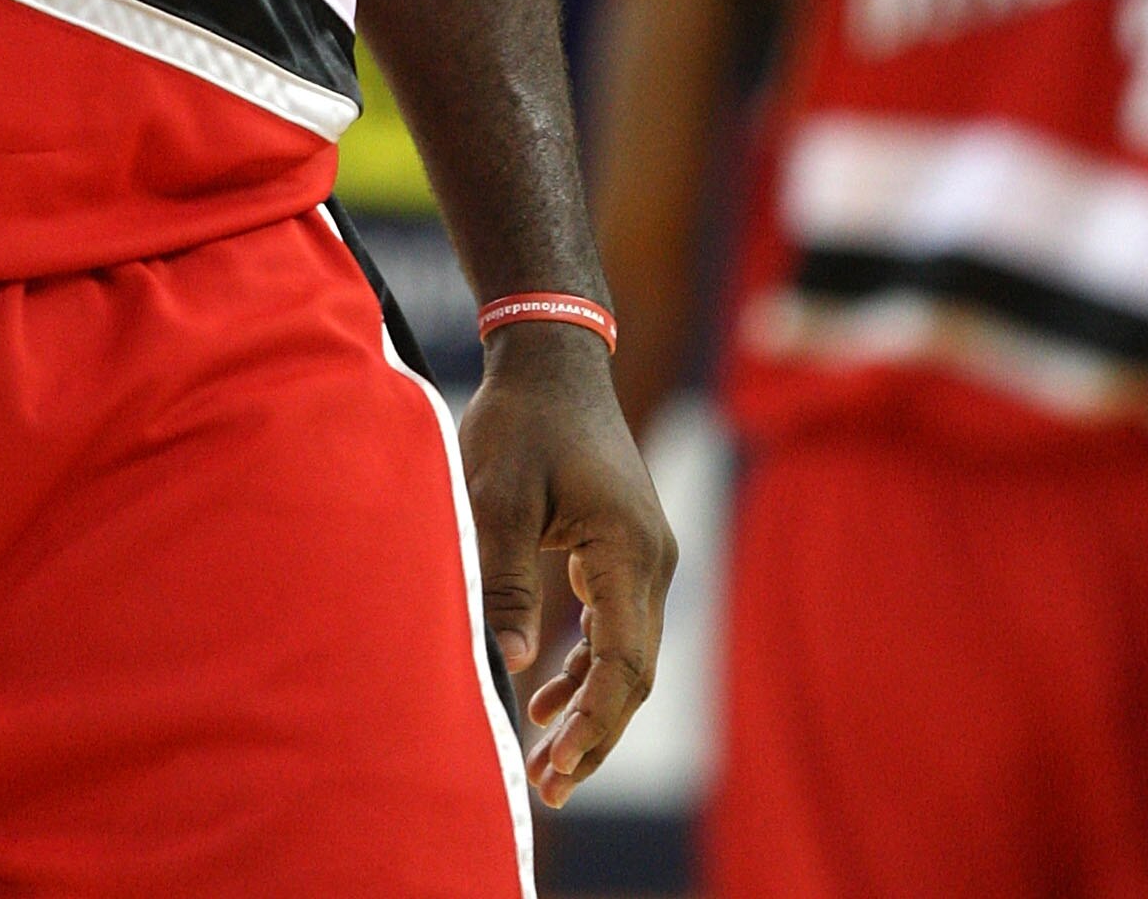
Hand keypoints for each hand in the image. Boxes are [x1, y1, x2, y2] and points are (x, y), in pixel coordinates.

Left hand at [455, 320, 675, 809]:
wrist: (552, 358)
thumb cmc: (519, 420)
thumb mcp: (496, 496)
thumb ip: (503, 577)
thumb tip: (508, 662)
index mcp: (627, 549)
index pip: (624, 661)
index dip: (596, 723)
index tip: (560, 767)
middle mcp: (652, 559)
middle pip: (634, 671)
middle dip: (596, 734)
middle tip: (551, 789)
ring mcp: (645, 554)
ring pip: (629, 654)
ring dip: (593, 708)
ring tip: (551, 764)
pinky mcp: (625, 548)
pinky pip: (617, 626)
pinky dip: (588, 667)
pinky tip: (550, 697)